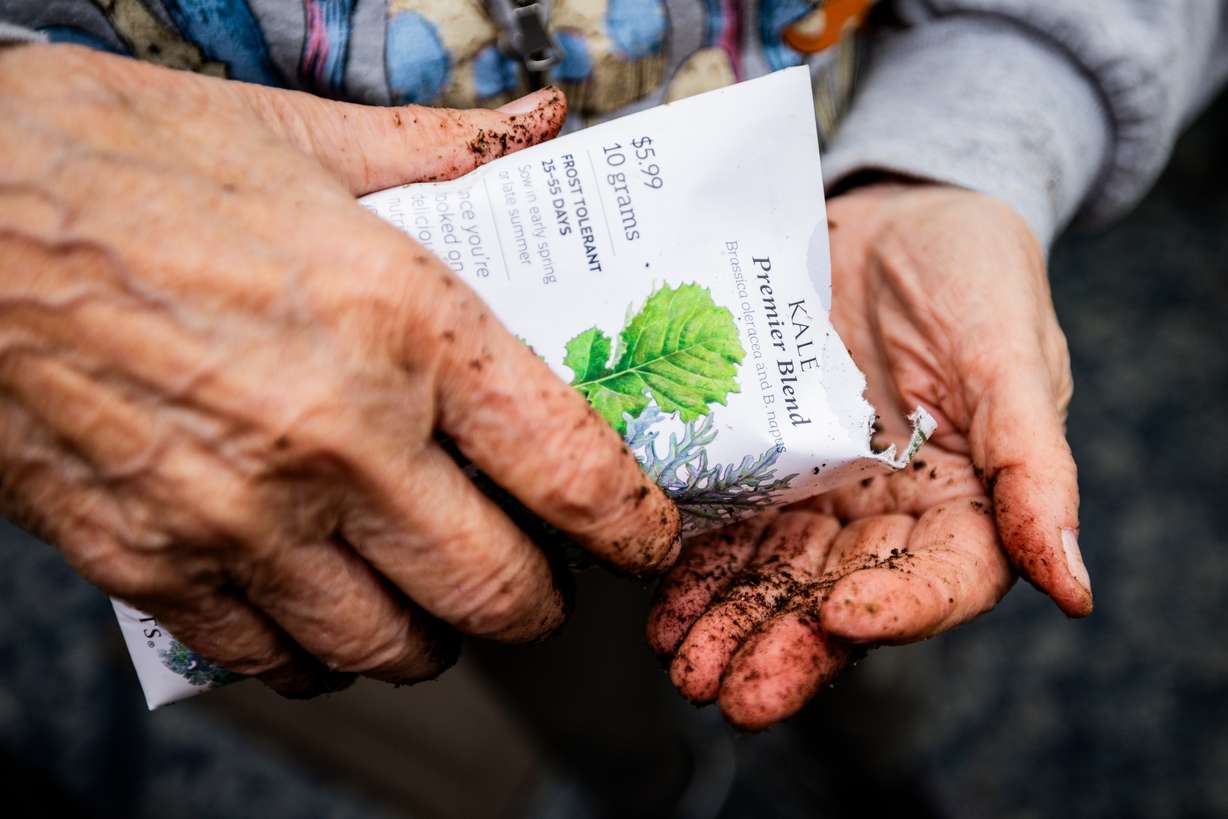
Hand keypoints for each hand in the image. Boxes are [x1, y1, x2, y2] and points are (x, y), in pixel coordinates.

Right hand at [0, 45, 679, 696]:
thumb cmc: (114, 161)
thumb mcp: (297, 135)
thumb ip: (441, 151)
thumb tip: (539, 125)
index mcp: (399, 324)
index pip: (567, 466)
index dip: (633, 523)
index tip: (646, 538)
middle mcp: (336, 441)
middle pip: (496, 591)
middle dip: (539, 599)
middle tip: (538, 572)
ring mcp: (241, 518)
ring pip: (394, 646)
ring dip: (435, 632)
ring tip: (433, 591)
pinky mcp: (153, 564)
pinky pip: (276, 659)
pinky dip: (323, 650)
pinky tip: (325, 605)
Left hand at [647, 182, 1090, 728]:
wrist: (894, 215)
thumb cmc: (974, 271)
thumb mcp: (1013, 353)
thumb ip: (1034, 465)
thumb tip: (1075, 588)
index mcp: (966, 502)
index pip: (939, 580)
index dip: (897, 611)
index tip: (841, 618)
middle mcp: (887, 511)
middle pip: (839, 598)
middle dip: (785, 648)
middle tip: (733, 694)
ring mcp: (818, 489)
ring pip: (774, 574)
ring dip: (727, 623)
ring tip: (682, 662)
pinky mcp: (760, 457)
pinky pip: (728, 520)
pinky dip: (695, 563)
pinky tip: (657, 598)